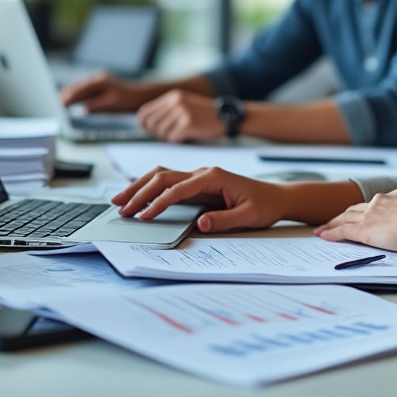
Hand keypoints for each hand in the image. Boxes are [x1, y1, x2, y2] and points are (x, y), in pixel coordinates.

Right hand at [60, 72, 148, 111]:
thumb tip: (83, 108)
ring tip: (61, 102)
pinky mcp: (100, 85)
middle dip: (68, 94)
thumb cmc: (128, 100)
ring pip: (81, 87)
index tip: (61, 103)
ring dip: (71, 94)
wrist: (141, 95)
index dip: (70, 96)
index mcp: (100, 81)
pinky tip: (73, 100)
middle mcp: (98, 78)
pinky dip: (78, 94)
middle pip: (78, 86)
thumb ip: (97, 105)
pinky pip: (86, 89)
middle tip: (57, 103)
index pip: (81, 89)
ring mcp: (99, 80)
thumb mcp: (112, 104)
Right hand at [112, 166, 288, 232]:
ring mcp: (199, 176)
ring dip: (140, 186)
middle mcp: (203, 172)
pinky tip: (138, 196)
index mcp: (214, 177)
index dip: (158, 203)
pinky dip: (150, 187)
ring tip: (119, 200)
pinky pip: (169, 181)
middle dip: (139, 192)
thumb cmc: (264, 205)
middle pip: (163, 176)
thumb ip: (224, 220)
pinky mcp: (197, 183)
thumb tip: (200, 224)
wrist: (276, 197)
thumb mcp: (249, 217)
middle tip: (120, 208)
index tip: (144, 217)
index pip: (178, 189)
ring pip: (162, 175)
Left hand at [137, 90, 224, 141]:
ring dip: (169, 137)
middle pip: (150, 124)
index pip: (145, 112)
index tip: (151, 130)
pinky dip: (178, 140)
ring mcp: (182, 112)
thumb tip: (145, 124)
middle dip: (156, 133)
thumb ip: (167, 110)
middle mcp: (175, 102)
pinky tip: (187, 136)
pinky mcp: (188, 123)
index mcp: (173, 96)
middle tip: (168, 135)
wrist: (227, 116)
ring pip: (161, 132)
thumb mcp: (185, 104)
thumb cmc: (204, 114)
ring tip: (180, 134)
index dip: (144, 124)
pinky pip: (172, 138)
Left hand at [313, 189, 396, 254]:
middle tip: (333, 220)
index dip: (363, 209)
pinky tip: (322, 236)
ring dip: (332, 223)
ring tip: (323, 228)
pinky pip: (341, 231)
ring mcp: (369, 215)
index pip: (374, 204)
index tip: (358, 213)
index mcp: (396, 198)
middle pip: (355, 208)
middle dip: (343, 215)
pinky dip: (331, 233)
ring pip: (345, 218)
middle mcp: (379, 202)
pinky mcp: (363, 229)